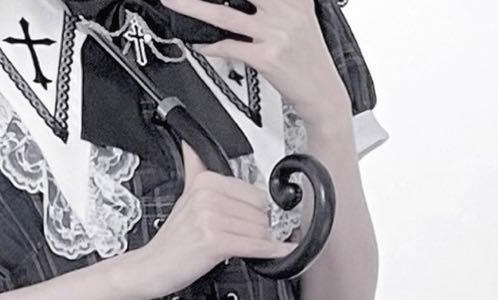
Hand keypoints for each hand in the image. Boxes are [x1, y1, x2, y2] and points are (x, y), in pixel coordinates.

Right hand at [126, 140, 295, 299]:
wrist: (153, 266)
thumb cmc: (172, 240)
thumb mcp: (183, 197)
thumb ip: (193, 169)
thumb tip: (190, 146)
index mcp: (205, 181)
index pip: (255, 194)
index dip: (257, 213)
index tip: (252, 222)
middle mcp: (208, 197)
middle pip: (260, 212)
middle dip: (259, 229)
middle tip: (243, 239)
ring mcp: (210, 219)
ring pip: (259, 230)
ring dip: (260, 244)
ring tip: (242, 248)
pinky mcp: (214, 242)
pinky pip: (254, 245)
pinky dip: (269, 252)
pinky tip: (278, 252)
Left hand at [159, 0, 350, 125]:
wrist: (322, 93)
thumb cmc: (307, 59)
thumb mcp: (300, 19)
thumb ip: (279, 3)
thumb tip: (243, 2)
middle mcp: (286, 10)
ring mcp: (275, 33)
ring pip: (226, 16)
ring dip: (195, 8)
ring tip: (174, 3)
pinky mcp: (267, 57)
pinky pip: (229, 47)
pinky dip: (209, 46)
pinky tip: (197, 45)